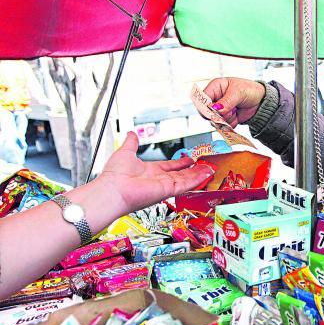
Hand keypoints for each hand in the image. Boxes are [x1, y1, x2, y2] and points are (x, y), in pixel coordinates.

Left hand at [97, 132, 214, 213]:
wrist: (112, 190)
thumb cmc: (114, 176)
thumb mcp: (125, 152)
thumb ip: (131, 143)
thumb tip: (131, 134)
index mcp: (150, 171)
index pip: (170, 167)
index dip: (181, 163)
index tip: (189, 160)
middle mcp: (158, 179)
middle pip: (181, 174)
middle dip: (194, 170)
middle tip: (205, 166)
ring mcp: (164, 186)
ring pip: (186, 180)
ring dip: (199, 175)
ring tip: (210, 170)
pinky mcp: (168, 190)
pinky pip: (185, 184)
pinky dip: (196, 180)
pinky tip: (205, 175)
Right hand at [203, 77, 265, 126]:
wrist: (261, 101)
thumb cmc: (250, 90)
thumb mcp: (238, 92)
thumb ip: (226, 101)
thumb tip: (217, 109)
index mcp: (215, 88)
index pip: (202, 98)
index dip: (205, 106)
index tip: (213, 111)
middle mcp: (215, 99)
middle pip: (206, 112)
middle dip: (217, 115)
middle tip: (229, 111)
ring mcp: (220, 110)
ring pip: (215, 121)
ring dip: (226, 119)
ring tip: (235, 110)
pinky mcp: (226, 119)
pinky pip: (224, 126)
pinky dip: (231, 123)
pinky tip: (237, 116)